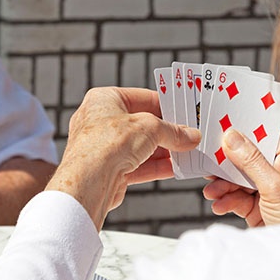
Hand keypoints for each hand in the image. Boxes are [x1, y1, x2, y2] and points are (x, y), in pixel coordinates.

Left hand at [48, 87, 200, 229]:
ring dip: (165, 151)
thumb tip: (191, 136)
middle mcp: (100, 121)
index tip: (185, 113)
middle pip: (142, 123)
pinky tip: (177, 169)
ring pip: (141, 146)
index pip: (141, 97)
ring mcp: (103, 147)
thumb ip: (172, 131)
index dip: (166, 105)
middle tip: (191, 135)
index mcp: (104, 99)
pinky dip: (157, 166)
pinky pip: (137, 165)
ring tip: (189, 153)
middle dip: (167, 131)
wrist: (88, 181)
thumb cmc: (109, 143)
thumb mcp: (150, 128)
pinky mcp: (108, 170)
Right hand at [203, 128, 279, 226]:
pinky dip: (226, 200)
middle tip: (210, 165)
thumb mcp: (276, 188)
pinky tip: (219, 204)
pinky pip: (238, 197)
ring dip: (223, 185)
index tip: (224, 128)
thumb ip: (252, 161)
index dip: (247, 132)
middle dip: (228, 165)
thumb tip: (233, 137)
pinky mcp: (260, 206)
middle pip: (250, 157)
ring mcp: (271, 189)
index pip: (270, 136)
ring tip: (212, 192)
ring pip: (240, 178)